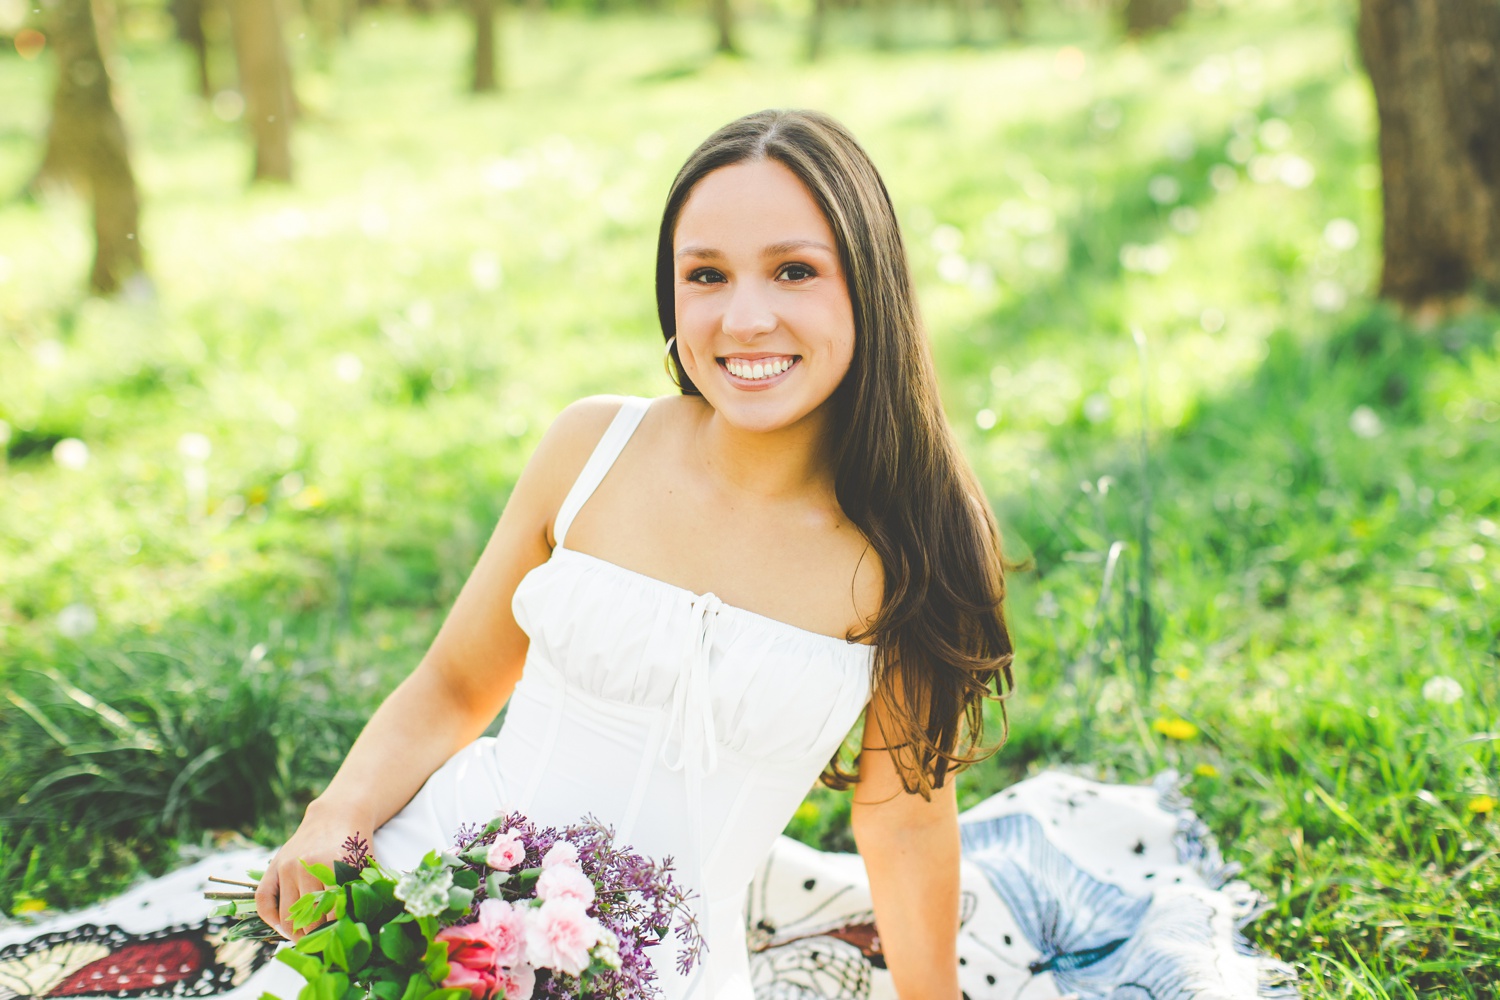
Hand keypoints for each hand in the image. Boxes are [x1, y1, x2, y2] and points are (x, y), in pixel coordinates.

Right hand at [255, 802, 373, 940]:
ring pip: (286, 915)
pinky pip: (263, 900)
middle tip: (324, 945)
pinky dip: (271, 919)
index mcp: (333, 867)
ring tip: (307, 940)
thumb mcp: (363, 867)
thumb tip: (354, 930)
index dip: (337, 932)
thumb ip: (359, 895)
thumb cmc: (355, 845)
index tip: (341, 942)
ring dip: (296, 933)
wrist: (337, 815)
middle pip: (308, 918)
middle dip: (317, 936)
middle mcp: (306, 867)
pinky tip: (283, 928)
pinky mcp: (274, 865)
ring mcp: (287, 866)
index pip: (332, 914)